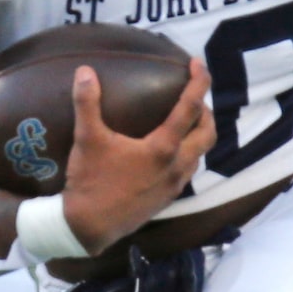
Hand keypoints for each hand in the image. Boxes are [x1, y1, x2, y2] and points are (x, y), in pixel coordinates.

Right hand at [59, 58, 214, 255]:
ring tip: (185, 122)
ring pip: (200, 154)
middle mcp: (176, 166)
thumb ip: (87, 103)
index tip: (198, 64)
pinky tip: (168, 152)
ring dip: (199, 135)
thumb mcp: (87, 139)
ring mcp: (174, 185)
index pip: (190, 108)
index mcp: (163, 148)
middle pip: (207, 133)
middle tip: (194, 97)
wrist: (89, 228)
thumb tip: (85, 71)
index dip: (199, 83)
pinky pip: (187, 171)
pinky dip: (187, 154)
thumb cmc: (90, 182)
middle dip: (207, 111)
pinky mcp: (167, 199)